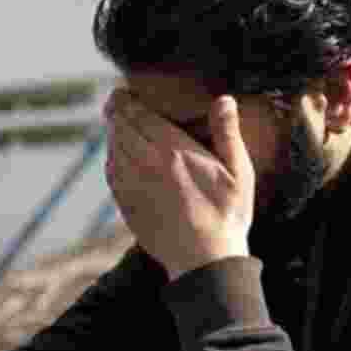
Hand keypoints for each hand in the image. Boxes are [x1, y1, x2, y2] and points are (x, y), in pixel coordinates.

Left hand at [104, 89, 255, 280]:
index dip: (127, 100)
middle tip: (116, 101)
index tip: (124, 91)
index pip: (139, 115)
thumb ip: (227, 133)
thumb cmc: (227, 214)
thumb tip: (224, 99)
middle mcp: (147, 164)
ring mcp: (133, 185)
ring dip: (113, 133)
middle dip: (116, 111)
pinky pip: (111, 173)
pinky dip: (111, 158)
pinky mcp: (127, 205)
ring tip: (117, 124)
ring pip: (113, 149)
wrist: (204, 259)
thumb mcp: (238, 172)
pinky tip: (118, 155)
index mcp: (174, 151)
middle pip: (121, 127)